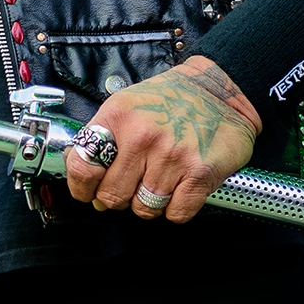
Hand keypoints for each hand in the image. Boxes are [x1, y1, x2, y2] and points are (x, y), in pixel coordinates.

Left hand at [63, 57, 260, 221]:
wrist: (221, 89)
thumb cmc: (173, 99)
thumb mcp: (128, 104)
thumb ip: (104, 138)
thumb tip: (84, 180)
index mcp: (119, 116)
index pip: (82, 167)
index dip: (82, 188)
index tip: (89, 192)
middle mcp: (143, 136)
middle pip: (112, 196)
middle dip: (119, 198)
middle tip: (131, 186)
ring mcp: (172, 156)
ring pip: (145, 209)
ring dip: (150, 203)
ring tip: (159, 181)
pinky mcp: (200, 173)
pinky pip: (176, 213)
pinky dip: (176, 208)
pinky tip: (179, 188)